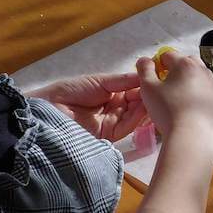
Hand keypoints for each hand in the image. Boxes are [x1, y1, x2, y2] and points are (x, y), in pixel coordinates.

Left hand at [28, 73, 148, 141]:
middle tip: (161, 92)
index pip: (133, 92)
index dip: (145, 87)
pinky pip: (126, 127)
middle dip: (148, 99)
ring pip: (134, 116)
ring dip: (145, 108)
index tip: (159, 81)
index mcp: (111, 94)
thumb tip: (144, 76)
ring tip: (156, 99)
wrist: (51, 107)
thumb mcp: (100, 81)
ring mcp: (112, 123)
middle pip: (136, 105)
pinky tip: (144, 109)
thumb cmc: (72, 90)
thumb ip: (123, 81)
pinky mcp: (109, 136)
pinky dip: (136, 119)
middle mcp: (114, 109)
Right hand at [136, 52, 212, 138]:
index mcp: (185, 64)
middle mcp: (204, 71)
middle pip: (189, 64)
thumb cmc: (167, 111)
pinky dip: (204, 100)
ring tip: (183, 103)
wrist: (193, 137)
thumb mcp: (148, 89)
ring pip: (202, 80)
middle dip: (178, 71)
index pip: (168, 56)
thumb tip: (145, 60)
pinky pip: (212, 97)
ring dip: (193, 85)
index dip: (159, 65)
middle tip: (170, 89)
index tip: (155, 78)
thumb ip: (144, 70)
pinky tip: (196, 113)